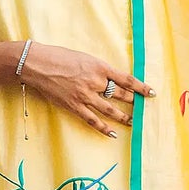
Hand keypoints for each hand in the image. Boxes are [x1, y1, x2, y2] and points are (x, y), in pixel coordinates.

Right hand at [20, 43, 154, 136]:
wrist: (38, 64)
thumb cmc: (59, 57)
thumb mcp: (84, 58)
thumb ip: (98, 69)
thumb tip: (111, 79)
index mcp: (99, 67)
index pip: (126, 79)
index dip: (141, 87)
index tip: (151, 93)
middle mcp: (95, 82)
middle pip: (121, 94)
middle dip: (134, 101)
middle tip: (144, 108)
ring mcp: (85, 95)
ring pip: (110, 109)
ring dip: (123, 117)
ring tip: (133, 122)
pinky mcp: (74, 106)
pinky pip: (92, 120)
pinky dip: (103, 128)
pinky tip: (112, 133)